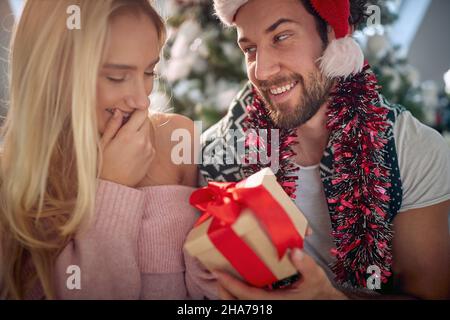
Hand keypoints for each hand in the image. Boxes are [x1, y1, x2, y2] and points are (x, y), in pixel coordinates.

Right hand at [99, 105, 154, 186]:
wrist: (114, 185)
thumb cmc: (104, 163)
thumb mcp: (104, 142)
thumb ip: (113, 125)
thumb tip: (119, 111)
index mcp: (129, 135)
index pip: (142, 112)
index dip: (137, 108)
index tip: (131, 109)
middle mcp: (142, 140)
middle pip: (146, 120)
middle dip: (138, 119)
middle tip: (126, 125)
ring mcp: (149, 148)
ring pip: (148, 131)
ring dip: (140, 131)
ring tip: (127, 140)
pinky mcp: (152, 156)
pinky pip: (149, 143)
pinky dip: (143, 142)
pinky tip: (132, 150)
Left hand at [215, 248, 346, 299]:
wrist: (323, 299)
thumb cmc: (317, 289)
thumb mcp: (315, 276)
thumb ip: (305, 265)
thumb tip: (293, 251)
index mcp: (276, 301)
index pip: (247, 295)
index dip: (231, 285)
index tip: (218, 273)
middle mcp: (268, 305)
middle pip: (238, 303)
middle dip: (224, 290)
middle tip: (216, 272)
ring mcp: (267, 304)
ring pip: (241, 304)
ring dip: (229, 292)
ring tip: (222, 276)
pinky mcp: (267, 302)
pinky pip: (248, 300)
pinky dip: (238, 292)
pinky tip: (236, 279)